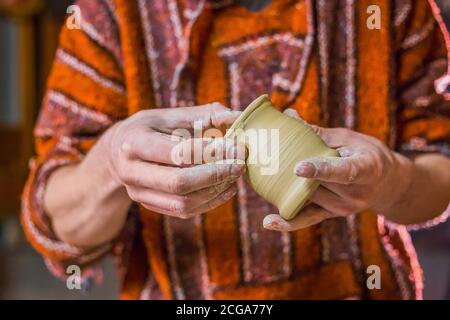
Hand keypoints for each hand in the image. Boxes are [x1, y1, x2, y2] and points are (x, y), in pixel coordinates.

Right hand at [103, 103, 244, 218]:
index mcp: (134, 142)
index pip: (176, 152)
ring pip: (182, 203)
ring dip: (215, 190)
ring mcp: (138, 193)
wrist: (118, 152)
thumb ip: (203, 115)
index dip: (209, 152)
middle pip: (178, 183)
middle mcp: (131, 171)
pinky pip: (183, 212)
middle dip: (215, 175)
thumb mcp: (170, 115)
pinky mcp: (149, 206)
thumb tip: (236, 117)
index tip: (236, 146)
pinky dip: (209, 202)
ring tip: (235, 175)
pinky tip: (226, 189)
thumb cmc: (150, 129)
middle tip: (240, 165)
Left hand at [263, 109, 413, 230]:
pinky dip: (288, 222)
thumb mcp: (349, 139)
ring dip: (286, 186)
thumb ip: (318, 133)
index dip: (320, 170)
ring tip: (262, 172)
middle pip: (318, 184)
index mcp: (365, 170)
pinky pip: (307, 220)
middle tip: (266, 159)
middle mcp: (355, 194)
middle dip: (292, 173)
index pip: (343, 171)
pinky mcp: (331, 215)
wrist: (386, 183)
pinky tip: (269, 222)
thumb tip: (289, 115)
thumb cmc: (366, 153)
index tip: (298, 167)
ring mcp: (342, 208)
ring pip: (307, 197)